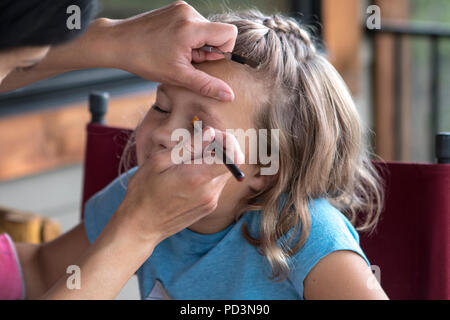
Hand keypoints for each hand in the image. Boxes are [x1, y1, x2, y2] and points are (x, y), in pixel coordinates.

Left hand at [106, 1, 237, 101]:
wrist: (117, 42)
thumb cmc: (144, 59)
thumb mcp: (178, 76)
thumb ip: (206, 85)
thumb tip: (229, 95)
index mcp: (191, 27)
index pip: (229, 34)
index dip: (223, 51)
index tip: (205, 62)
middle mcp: (189, 12)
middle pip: (217, 32)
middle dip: (207, 50)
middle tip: (186, 61)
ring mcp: (181, 8)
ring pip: (205, 29)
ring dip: (198, 45)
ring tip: (177, 54)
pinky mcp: (175, 8)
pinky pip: (194, 24)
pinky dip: (189, 37)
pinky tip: (173, 46)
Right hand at [116, 127, 243, 245]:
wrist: (140, 226)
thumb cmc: (144, 191)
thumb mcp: (159, 161)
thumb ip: (188, 147)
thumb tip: (210, 133)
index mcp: (198, 178)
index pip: (233, 157)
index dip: (227, 142)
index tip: (212, 135)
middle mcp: (210, 192)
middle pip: (230, 163)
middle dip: (218, 149)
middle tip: (197, 144)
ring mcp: (211, 201)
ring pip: (222, 173)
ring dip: (211, 162)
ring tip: (185, 162)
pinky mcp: (208, 207)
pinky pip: (215, 184)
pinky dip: (206, 175)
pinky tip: (185, 177)